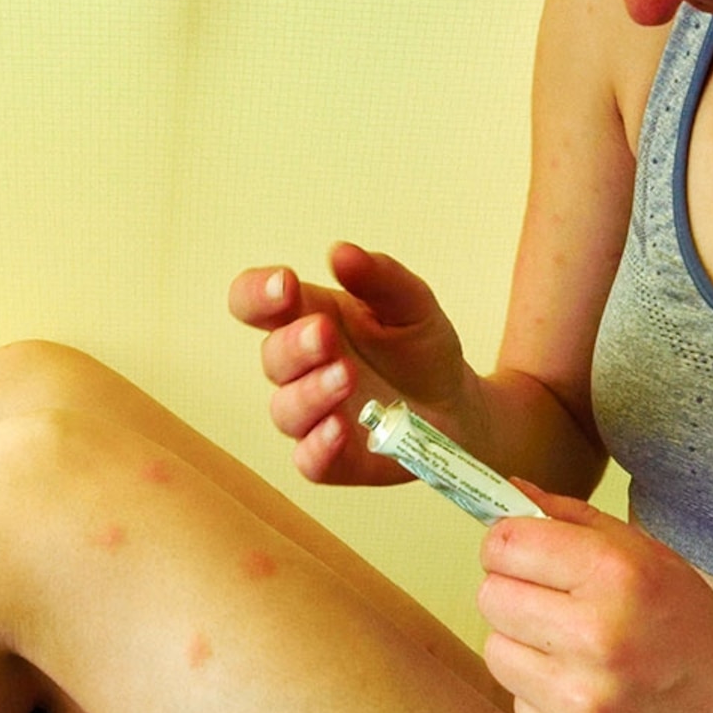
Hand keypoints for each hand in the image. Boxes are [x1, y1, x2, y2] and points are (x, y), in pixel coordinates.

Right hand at [227, 243, 474, 485]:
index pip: (255, 304)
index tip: (285, 284)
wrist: (457, 408)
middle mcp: (302, 369)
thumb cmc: (421, 350)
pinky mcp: (332, 457)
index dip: (257, 294)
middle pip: (272, 357)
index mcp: (308, 319)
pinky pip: (309, 459)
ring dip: (311, 392)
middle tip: (325, 333)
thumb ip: (380, 277)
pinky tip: (340, 428)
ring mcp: (314, 416)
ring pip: (286, 409)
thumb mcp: (412, 303)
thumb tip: (340, 252)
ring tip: (346, 376)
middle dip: (295, 344)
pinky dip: (319, 445)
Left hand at [476, 491, 712, 712]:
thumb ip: (576, 522)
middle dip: (518, 597)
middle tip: (562, 612)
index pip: (505, 543)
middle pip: (491, 596)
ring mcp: (582, 707)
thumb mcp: (655, 563)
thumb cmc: (699, 640)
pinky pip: (519, 708)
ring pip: (497, 653)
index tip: (529, 559)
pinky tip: (593, 704)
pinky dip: (545, 703)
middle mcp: (596, 640)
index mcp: (619, 577)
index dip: (511, 547)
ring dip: (528, 652)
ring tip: (582, 662)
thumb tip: (505, 492)